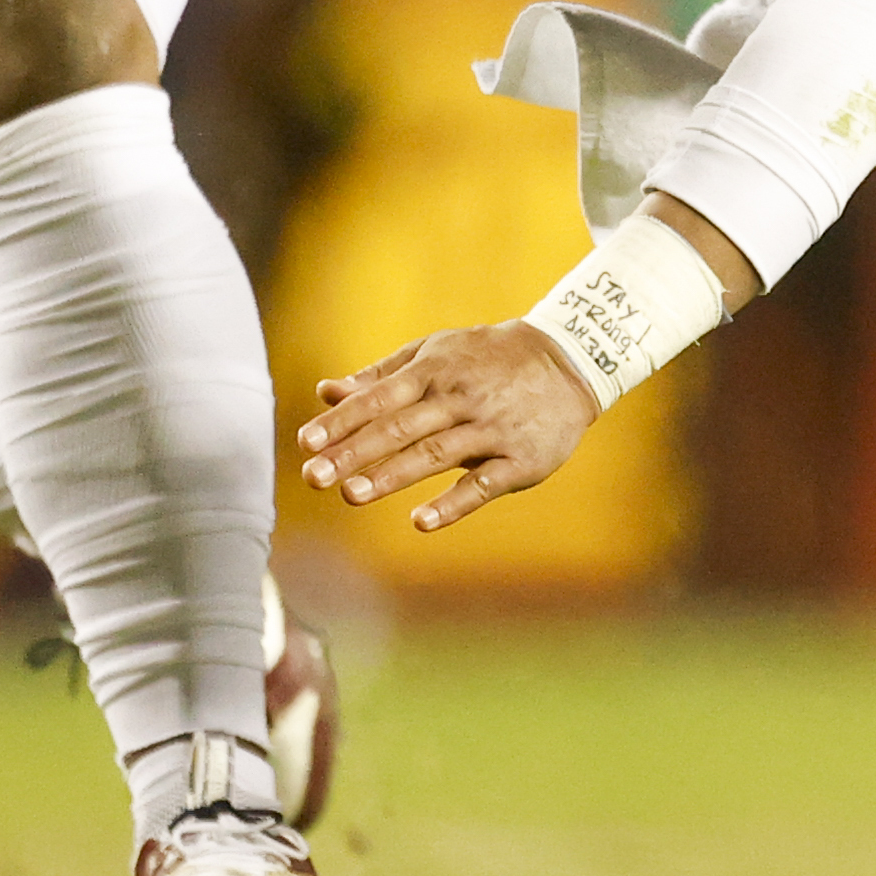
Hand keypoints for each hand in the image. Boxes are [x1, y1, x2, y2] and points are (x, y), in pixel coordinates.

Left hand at [299, 322, 596, 531]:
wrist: (568, 360)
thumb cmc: (485, 359)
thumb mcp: (433, 354)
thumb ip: (379, 377)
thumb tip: (325, 391)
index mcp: (432, 371)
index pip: (378, 399)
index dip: (342, 422)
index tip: (306, 445)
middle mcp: (457, 398)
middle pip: (398, 428)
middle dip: (353, 452)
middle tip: (313, 477)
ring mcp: (489, 429)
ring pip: (434, 454)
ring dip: (391, 475)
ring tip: (351, 495)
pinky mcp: (519, 460)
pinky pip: (483, 483)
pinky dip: (452, 503)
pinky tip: (420, 522)